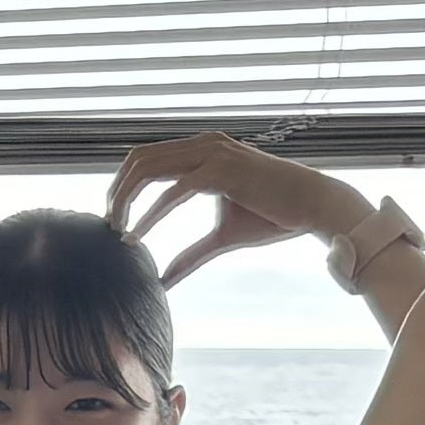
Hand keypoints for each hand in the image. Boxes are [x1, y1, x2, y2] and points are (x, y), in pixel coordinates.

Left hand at [104, 133, 376, 293]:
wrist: (315, 206)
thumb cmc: (275, 216)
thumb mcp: (223, 236)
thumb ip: (192, 254)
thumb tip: (164, 279)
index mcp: (203, 149)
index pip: (147, 157)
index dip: (124, 184)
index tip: (115, 217)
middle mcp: (204, 145)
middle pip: (139, 159)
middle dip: (117, 192)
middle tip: (109, 225)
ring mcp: (213, 153)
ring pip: (148, 169)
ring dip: (126, 201)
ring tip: (118, 231)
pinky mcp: (222, 171)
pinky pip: (173, 190)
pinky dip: (151, 215)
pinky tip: (136, 236)